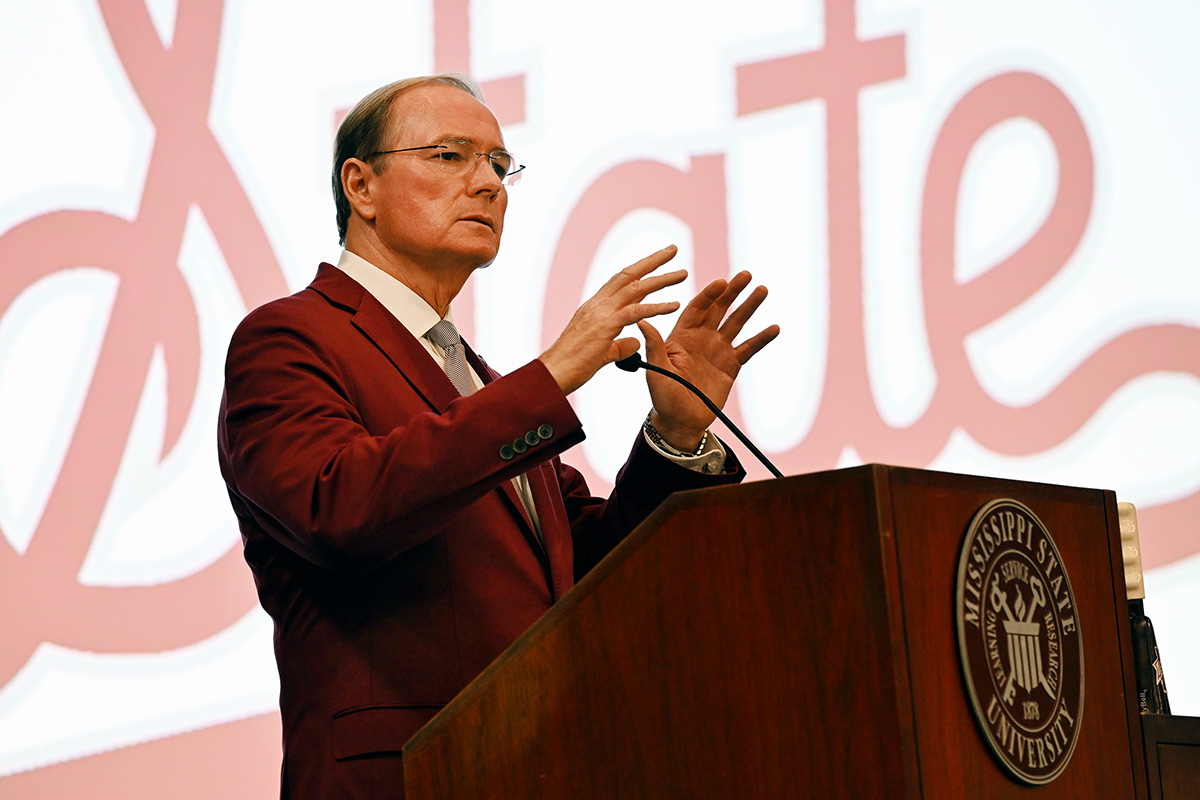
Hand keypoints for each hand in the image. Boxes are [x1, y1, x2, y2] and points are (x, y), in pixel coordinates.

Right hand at [540, 245, 686, 395]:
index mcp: (595, 307)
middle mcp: (598, 304)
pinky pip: (636, 312)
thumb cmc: (572, 365)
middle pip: (629, 275)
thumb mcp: (601, 351)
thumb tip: (635, 341)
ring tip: (683, 273)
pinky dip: (657, 307)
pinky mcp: (606, 326)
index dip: (639, 270)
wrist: (553, 373)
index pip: (619, 282)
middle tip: (672, 249)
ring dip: (662, 279)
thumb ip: (619, 344)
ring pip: (636, 288)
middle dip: (652, 261)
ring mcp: (601, 313)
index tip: (656, 261)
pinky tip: (674, 305)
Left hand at [640, 271, 778, 450]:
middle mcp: (702, 338)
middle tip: (746, 275)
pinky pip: (748, 348)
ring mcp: (718, 350)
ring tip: (762, 290)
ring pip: (736, 323)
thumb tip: (642, 322)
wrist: (681, 421)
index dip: (709, 295)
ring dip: (749, 306)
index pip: (697, 308)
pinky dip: (761, 338)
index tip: (721, 282)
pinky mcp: (731, 365)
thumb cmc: (663, 397)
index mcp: (682, 336)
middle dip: (732, 292)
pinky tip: (774, 328)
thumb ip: (654, 347)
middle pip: (719, 309)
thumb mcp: (656, 371)